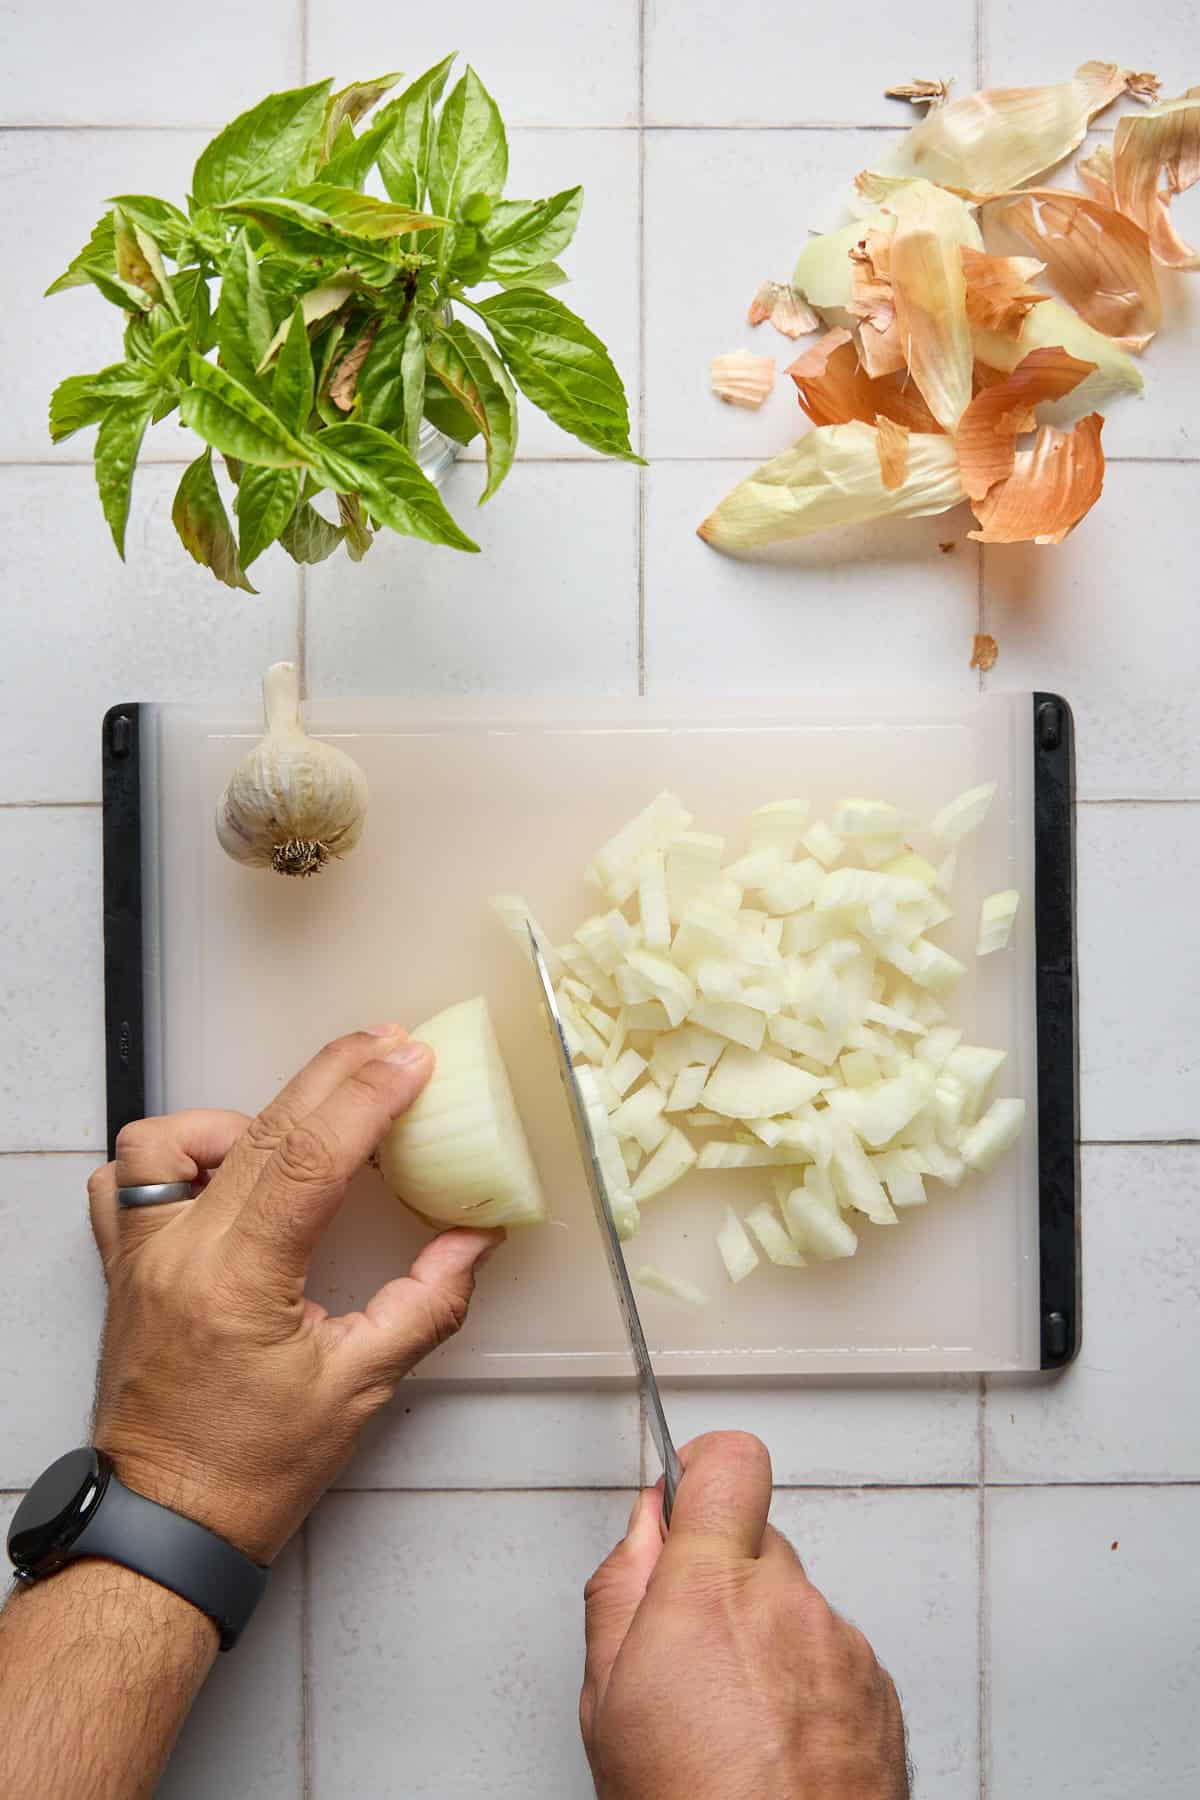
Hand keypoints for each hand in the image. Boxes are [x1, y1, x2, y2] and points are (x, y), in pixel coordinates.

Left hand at [87, 1024, 502, 1563]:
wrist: (167, 1521)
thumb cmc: (256, 1467)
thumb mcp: (360, 1389)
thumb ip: (426, 1303)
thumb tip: (477, 1237)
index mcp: (239, 1282)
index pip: (307, 1158)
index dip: (366, 1098)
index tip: (412, 1058)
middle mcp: (179, 1254)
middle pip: (259, 1129)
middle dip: (332, 1074)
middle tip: (388, 1043)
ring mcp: (140, 1255)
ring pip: (167, 1138)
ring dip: (241, 1116)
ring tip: (298, 1133)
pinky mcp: (122, 1265)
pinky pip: (125, 1178)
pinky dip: (173, 1153)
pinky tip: (222, 1167)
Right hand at [581, 1432, 908, 1799]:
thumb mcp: (606, 1695)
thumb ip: (621, 1585)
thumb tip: (645, 1525)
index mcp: (712, 1588)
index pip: (730, 1462)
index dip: (704, 1465)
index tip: (687, 1489)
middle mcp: (788, 1602)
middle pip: (758, 1541)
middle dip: (723, 1577)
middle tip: (688, 1651)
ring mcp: (842, 1644)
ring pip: (794, 1603)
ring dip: (765, 1637)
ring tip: (733, 1717)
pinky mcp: (879, 1687)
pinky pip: (831, 1652)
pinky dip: (805, 1682)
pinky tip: (775, 1740)